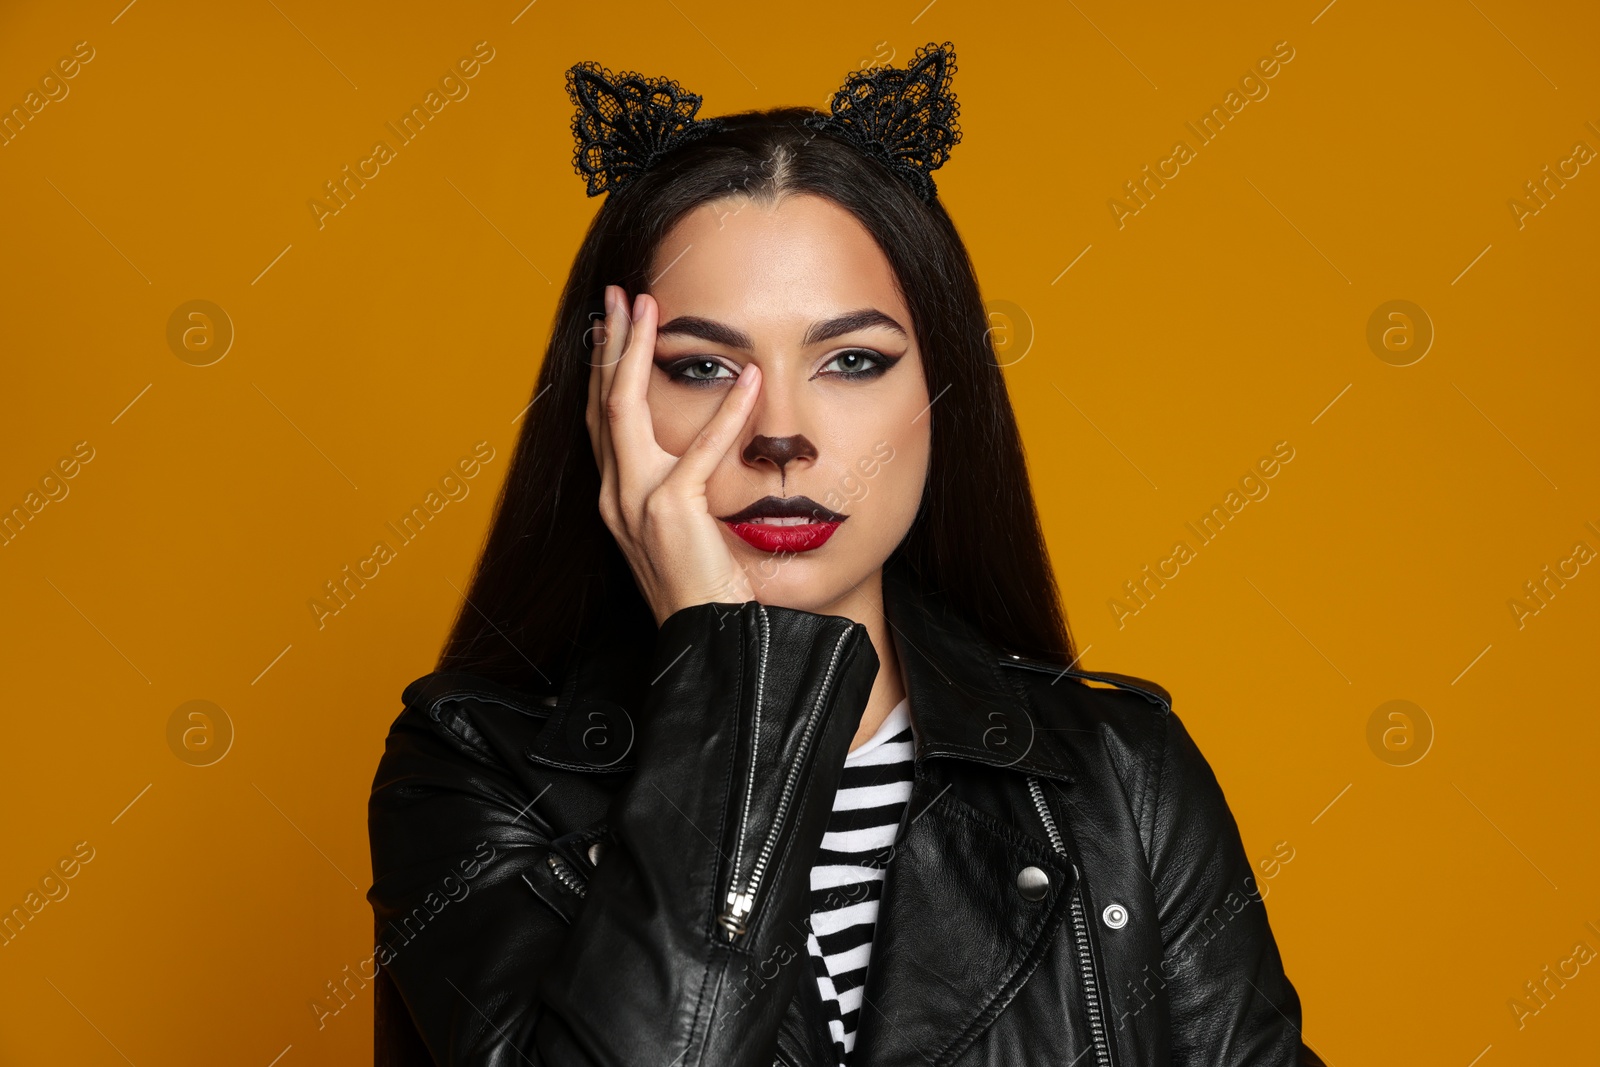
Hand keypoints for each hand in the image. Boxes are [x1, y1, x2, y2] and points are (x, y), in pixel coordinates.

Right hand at [586, 285, 763, 626]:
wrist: (707, 644)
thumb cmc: (706, 591)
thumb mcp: (690, 531)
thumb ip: (688, 489)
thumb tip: (710, 452)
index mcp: (618, 498)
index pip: (602, 419)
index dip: (604, 368)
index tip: (614, 324)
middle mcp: (615, 496)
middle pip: (600, 401)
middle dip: (608, 343)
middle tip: (618, 293)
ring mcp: (635, 503)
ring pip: (623, 408)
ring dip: (635, 352)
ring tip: (650, 307)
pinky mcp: (671, 513)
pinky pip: (698, 451)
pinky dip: (727, 413)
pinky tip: (748, 380)